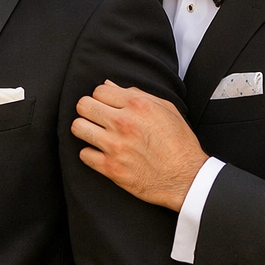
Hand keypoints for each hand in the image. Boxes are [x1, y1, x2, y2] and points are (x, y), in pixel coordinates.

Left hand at [72, 81, 206, 210]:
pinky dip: (91, 154)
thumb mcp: (166, 110)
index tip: (107, 106)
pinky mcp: (111, 168)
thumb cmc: (179, 143)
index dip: (102, 98)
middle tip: (97, 118)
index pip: (99, 90)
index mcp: (138, 105)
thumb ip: (137, 94)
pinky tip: (102, 154)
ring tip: (95, 134)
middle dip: (89, 110)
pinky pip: (83, 154)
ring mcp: (115, 146)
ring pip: (78, 128)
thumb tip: (110, 85)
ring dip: (85, 129)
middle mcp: (124, 123)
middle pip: (83, 105)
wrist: (187, 178)